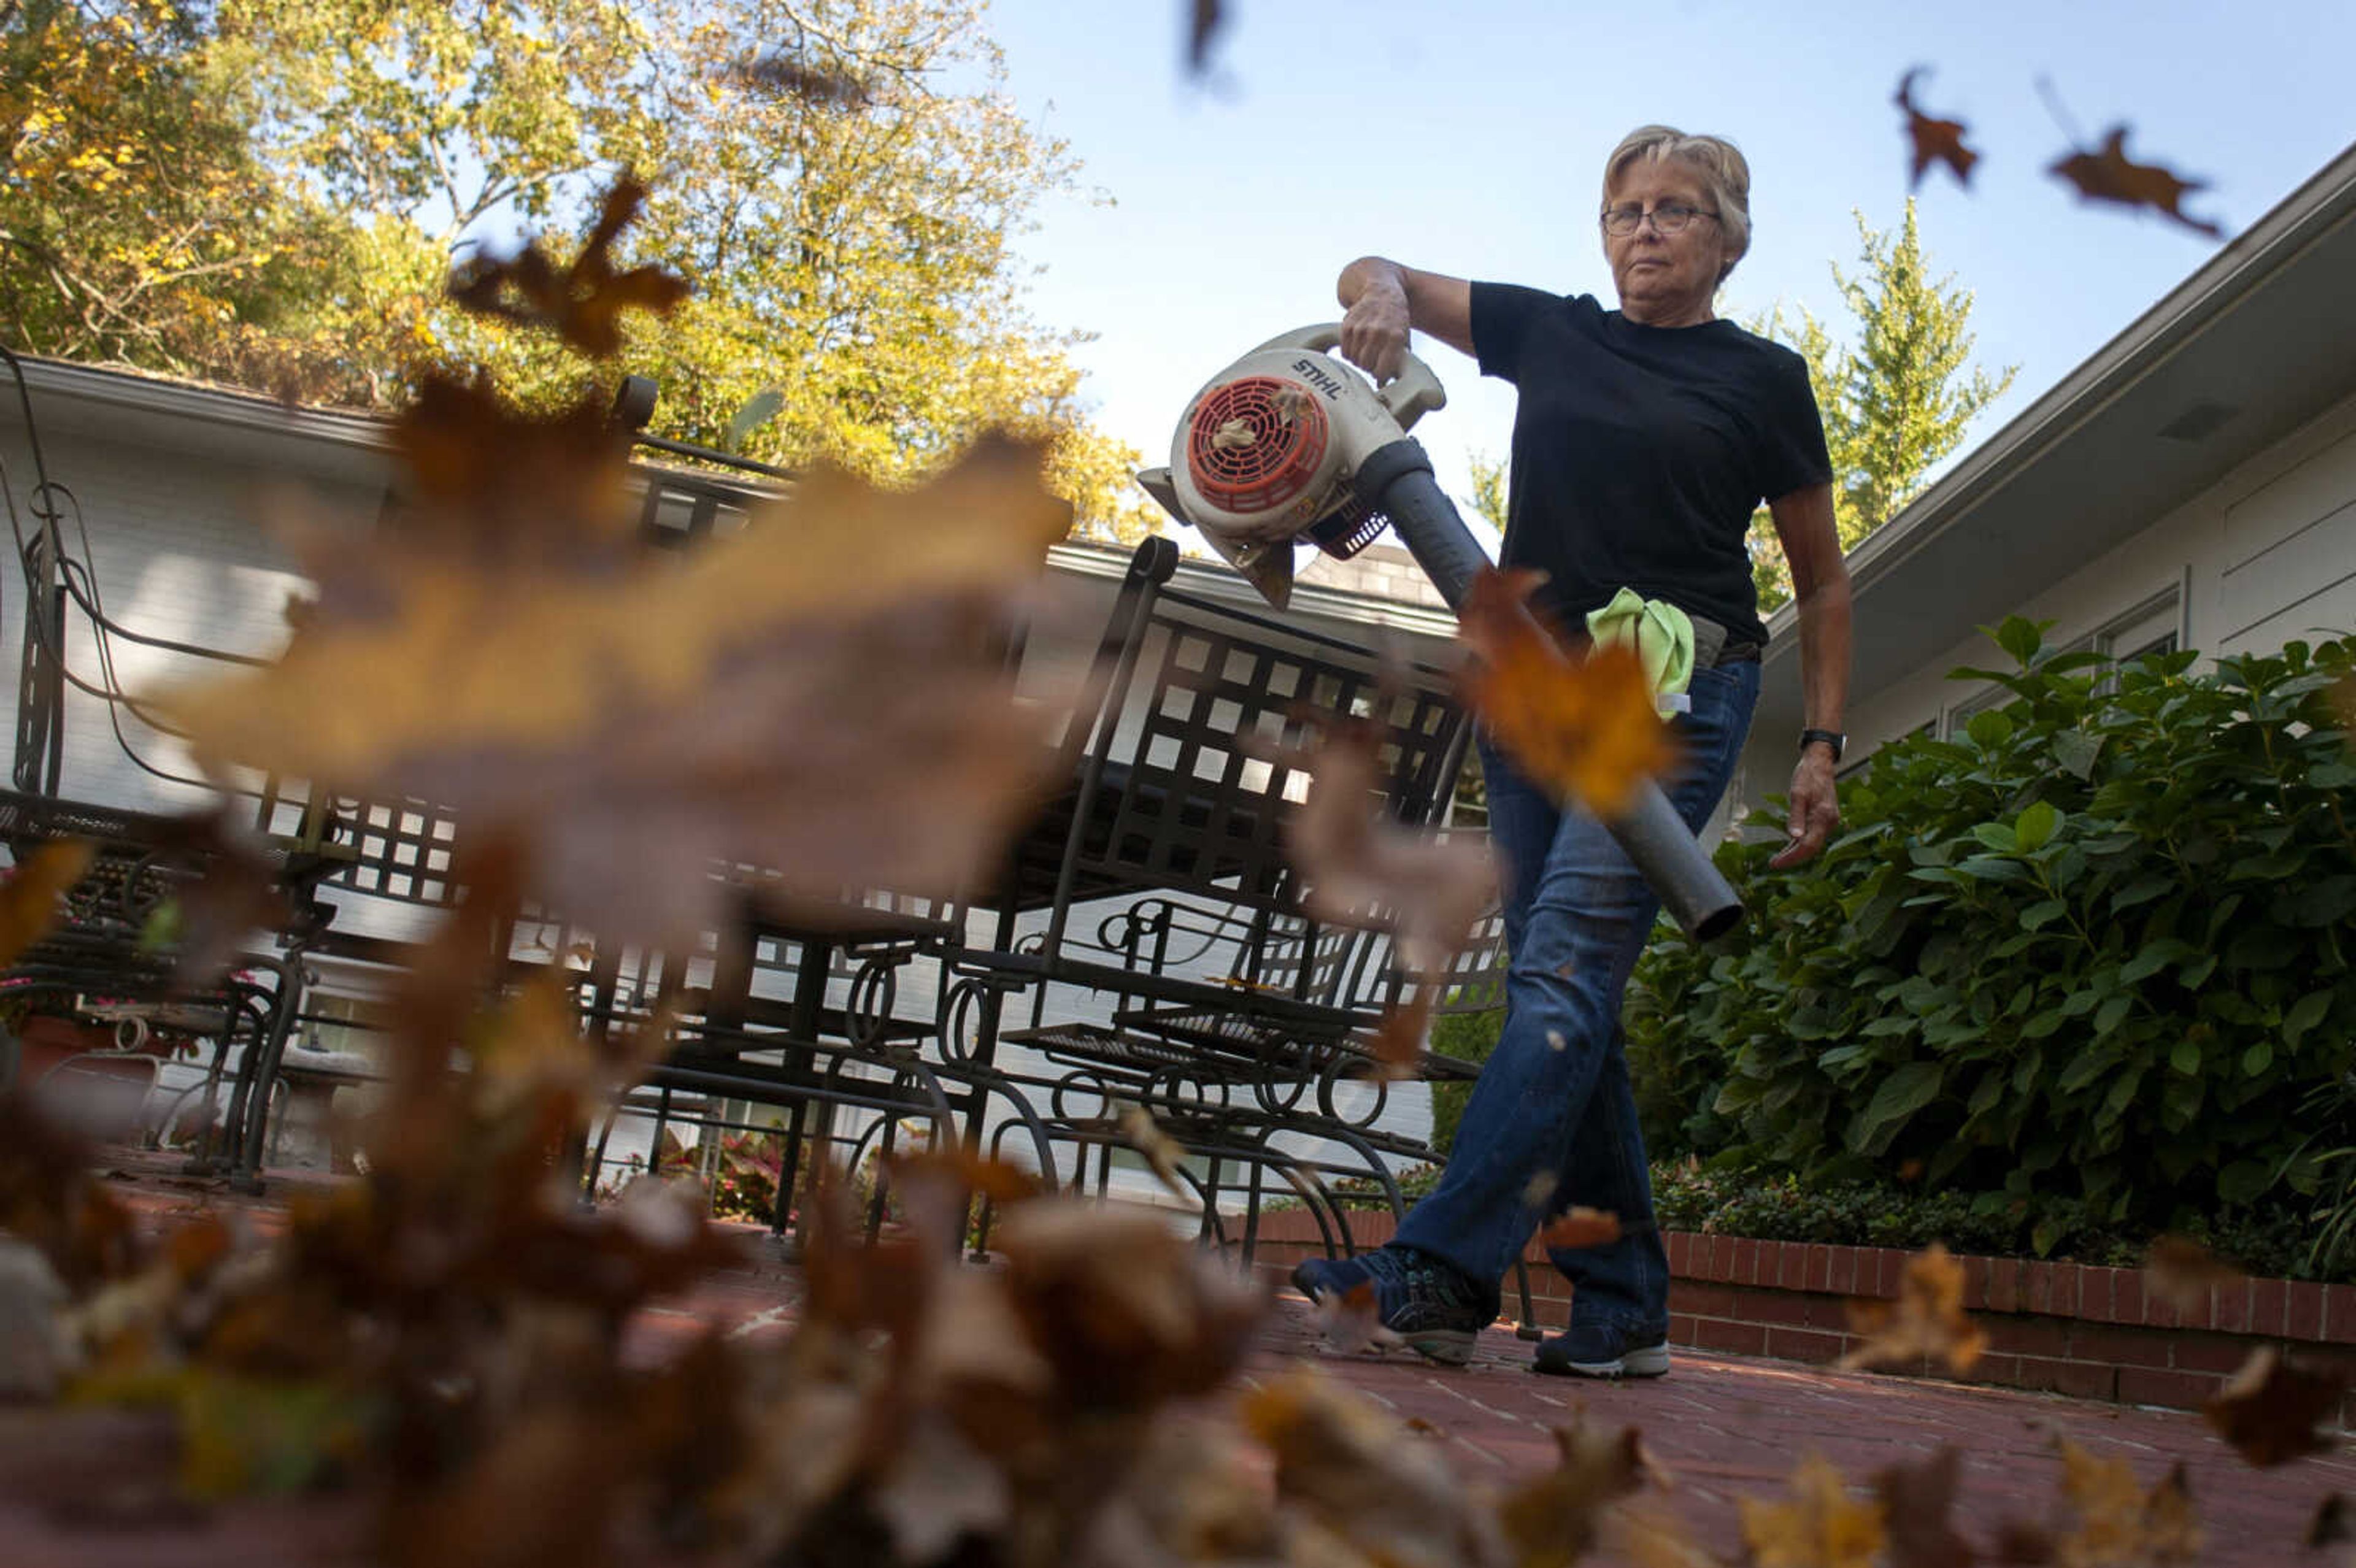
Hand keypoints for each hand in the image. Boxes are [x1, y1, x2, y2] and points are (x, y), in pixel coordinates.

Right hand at [1339, 274, 1411, 382]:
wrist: (1381, 290)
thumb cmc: (1396, 318)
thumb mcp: (1404, 336)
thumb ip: (1399, 360)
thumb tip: (1384, 385)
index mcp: (1395, 336)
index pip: (1382, 370)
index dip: (1381, 376)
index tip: (1381, 374)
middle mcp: (1377, 331)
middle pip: (1366, 366)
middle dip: (1369, 367)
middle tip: (1373, 362)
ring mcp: (1360, 328)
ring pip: (1354, 360)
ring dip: (1359, 360)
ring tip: (1366, 352)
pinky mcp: (1347, 325)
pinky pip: (1344, 352)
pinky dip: (1350, 353)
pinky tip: (1357, 346)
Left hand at [1770, 747, 1839, 868]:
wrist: (1819, 764)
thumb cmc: (1808, 776)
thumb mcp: (1797, 794)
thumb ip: (1796, 816)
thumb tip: (1794, 837)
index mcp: (1824, 818)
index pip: (1808, 846)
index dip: (1792, 858)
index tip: (1775, 863)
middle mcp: (1829, 823)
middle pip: (1811, 848)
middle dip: (1793, 858)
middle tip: (1774, 864)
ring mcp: (1828, 822)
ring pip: (1812, 843)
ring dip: (1796, 852)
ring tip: (1778, 858)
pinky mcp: (1824, 819)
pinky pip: (1812, 836)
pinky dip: (1800, 842)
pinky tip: (1789, 847)